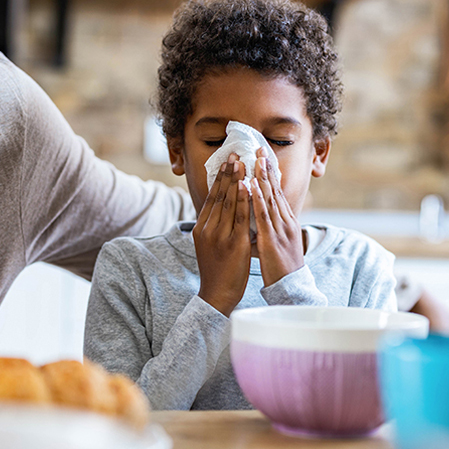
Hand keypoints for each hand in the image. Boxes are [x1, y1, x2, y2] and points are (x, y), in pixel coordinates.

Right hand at [193, 154, 252, 315]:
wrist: (216, 295)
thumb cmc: (217, 271)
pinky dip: (243, 200)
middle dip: (227, 173)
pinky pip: (240, 217)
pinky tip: (248, 186)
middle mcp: (208, 229)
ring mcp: (219, 236)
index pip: (211, 198)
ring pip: (228, 202)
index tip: (227, 161)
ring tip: (242, 162)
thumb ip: (214, 227)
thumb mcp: (209, 245)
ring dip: (236, 180)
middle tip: (234, 153)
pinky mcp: (233, 243)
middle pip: (218, 195)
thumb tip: (222, 210)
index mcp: (201, 228)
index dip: (219, 178)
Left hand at [251, 148, 304, 285]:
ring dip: (262, 178)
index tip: (263, 157)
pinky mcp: (272, 240)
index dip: (270, 174)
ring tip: (255, 160)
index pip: (277, 193)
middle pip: (275, 191)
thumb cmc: (282, 267)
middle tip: (259, 149)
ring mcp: (280, 230)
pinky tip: (251, 186)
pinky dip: (257, 199)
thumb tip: (261, 217)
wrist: (291, 288)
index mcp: (286, 222)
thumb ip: (271, 227)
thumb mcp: (279, 242)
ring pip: (270, 199)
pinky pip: (263, 216)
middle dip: (267, 169)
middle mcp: (285, 222)